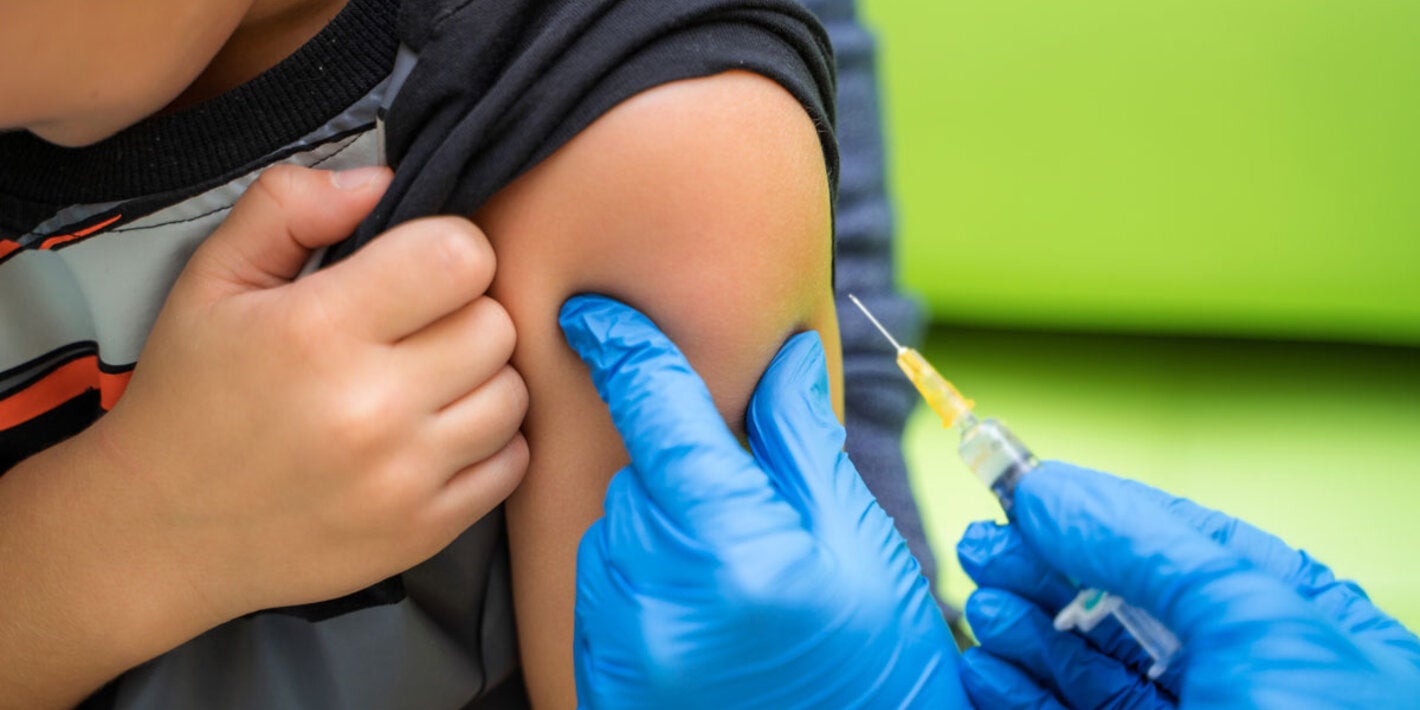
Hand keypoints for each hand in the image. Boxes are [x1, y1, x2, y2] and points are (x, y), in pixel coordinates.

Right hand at [88, 165, 528, 619]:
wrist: (162, 532)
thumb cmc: (191, 396)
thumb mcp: (212, 280)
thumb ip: (289, 207)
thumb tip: (381, 180)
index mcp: (319, 331)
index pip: (461, 257)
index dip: (447, 250)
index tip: (415, 270)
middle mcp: (372, 407)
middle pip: (497, 325)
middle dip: (464, 314)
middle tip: (415, 331)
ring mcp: (404, 477)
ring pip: (513, 394)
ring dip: (481, 379)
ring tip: (425, 382)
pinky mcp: (424, 532)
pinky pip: (512, 463)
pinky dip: (488, 443)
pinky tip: (435, 434)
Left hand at [559, 295, 964, 708]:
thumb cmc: (869, 672)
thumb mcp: (859, 551)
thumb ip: (803, 446)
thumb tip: (779, 357)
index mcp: (730, 544)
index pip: (654, 411)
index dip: (624, 347)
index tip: (594, 311)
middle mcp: (653, 589)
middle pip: (638, 471)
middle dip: (684, 466)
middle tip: (752, 509)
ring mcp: (616, 637)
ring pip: (618, 526)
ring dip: (664, 525)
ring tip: (736, 580)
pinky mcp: (600, 669)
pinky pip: (607, 583)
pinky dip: (644, 575)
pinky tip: (703, 612)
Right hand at [955, 461, 1419, 708]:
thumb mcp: (1256, 626)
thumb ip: (1150, 549)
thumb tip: (1054, 491)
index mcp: (1293, 622)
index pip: (1178, 542)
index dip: (1092, 512)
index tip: (1013, 489)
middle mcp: (1241, 678)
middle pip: (1123, 606)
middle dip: (1045, 573)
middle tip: (980, 549)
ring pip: (1090, 673)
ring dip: (1025, 636)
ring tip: (980, 608)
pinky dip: (1020, 699)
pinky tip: (984, 673)